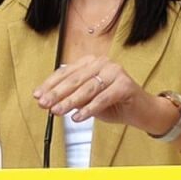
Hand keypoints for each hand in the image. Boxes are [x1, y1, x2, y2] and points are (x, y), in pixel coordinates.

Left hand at [33, 55, 167, 130]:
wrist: (142, 111)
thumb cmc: (115, 103)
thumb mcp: (88, 100)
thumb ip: (72, 97)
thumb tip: (50, 101)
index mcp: (91, 63)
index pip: (66, 72)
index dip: (51, 84)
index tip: (38, 95)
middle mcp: (103, 63)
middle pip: (75, 79)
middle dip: (57, 93)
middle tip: (44, 104)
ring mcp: (115, 72)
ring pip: (87, 89)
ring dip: (70, 102)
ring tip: (57, 111)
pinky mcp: (125, 85)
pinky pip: (102, 98)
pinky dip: (89, 109)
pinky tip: (78, 117)